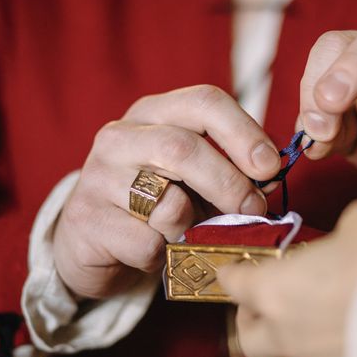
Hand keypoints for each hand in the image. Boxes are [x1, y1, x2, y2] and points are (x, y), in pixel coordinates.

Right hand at [53, 85, 281, 298]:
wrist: (89, 240)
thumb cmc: (152, 202)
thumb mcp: (191, 177)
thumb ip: (228, 170)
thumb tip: (270, 179)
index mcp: (152, 114)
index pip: (204, 102)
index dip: (244, 132)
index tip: (271, 166)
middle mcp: (120, 137)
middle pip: (184, 148)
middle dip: (229, 183)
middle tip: (253, 209)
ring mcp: (97, 177)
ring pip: (167, 203)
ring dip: (192, 227)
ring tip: (187, 234)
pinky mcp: (86, 220)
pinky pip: (146, 244)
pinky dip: (164, 255)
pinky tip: (154, 252)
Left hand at [218, 198, 356, 356]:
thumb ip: (346, 229)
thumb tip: (353, 236)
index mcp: (277, 290)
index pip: (236, 284)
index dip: (231, 272)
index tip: (232, 268)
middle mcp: (291, 333)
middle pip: (250, 335)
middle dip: (252, 315)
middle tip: (266, 295)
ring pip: (291, 349)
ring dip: (297, 327)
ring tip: (324, 301)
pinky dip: (332, 338)